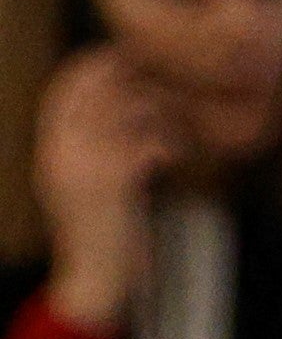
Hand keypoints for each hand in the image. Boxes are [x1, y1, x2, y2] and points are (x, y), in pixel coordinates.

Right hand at [31, 33, 175, 309]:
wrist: (97, 278)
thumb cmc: (103, 228)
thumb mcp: (85, 182)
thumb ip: (90, 146)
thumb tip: (120, 105)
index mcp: (50, 151)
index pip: (62, 92)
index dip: (91, 69)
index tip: (122, 60)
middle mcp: (59, 154)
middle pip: (94, 93)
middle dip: (131, 84)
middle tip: (163, 88)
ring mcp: (83, 168)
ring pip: (124, 114)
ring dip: (157, 115)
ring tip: (174, 132)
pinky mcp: (113, 185)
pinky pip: (144, 145)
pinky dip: (164, 146)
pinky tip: (171, 157)